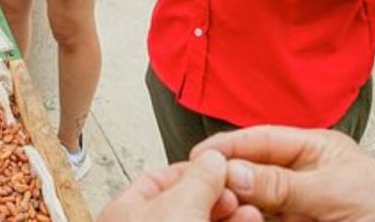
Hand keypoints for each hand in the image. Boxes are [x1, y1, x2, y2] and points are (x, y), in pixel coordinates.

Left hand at [98, 151, 258, 221]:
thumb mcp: (180, 207)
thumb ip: (198, 179)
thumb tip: (213, 158)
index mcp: (123, 213)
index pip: (157, 180)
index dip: (192, 170)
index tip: (219, 166)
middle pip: (185, 203)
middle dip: (216, 194)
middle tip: (239, 187)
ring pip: (201, 221)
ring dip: (229, 213)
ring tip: (250, 207)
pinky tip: (250, 219)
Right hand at [193, 126, 374, 221]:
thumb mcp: (334, 192)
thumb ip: (283, 182)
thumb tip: (233, 172)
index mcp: (316, 150)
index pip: (263, 139)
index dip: (230, 145)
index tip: (200, 155)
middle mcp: (302, 176)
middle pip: (252, 170)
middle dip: (226, 176)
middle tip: (199, 185)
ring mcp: (298, 206)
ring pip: (252, 201)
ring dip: (233, 204)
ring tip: (217, 208)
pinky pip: (262, 221)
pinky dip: (246, 221)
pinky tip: (235, 220)